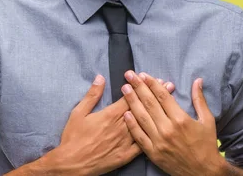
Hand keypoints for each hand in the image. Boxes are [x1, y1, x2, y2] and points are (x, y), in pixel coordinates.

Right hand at [46, 74, 174, 175]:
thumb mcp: (78, 112)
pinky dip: (152, 136)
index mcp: (109, 115)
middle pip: (142, 108)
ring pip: (145, 124)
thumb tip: (101, 78)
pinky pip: (142, 145)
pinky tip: (161, 131)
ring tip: (170, 103)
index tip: (154, 79)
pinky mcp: (125, 155)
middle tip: (169, 85)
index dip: (144, 87)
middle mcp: (121, 127)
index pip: (131, 98)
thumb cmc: (73, 138)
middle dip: (155, 96)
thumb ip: (92, 95)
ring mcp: (125, 142)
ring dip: (158, 112)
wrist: (72, 164)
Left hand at [121, 71, 225, 175]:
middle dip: (138, 87)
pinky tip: (125, 113)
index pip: (162, 96)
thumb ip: (199, 100)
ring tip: (124, 88)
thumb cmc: (207, 145)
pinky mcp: (153, 153)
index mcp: (181, 119)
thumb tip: (197, 80)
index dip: (152, 84)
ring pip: (142, 117)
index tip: (143, 74)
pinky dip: (131, 124)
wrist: (204, 173)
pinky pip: (139, 136)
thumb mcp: (208, 121)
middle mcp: (168, 129)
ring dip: (131, 101)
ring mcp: (159, 141)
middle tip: (129, 75)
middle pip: (149, 103)